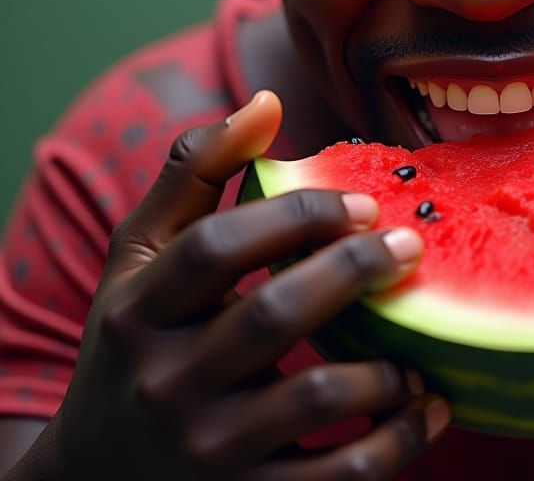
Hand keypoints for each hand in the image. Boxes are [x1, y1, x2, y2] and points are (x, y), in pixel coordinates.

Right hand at [45, 92, 448, 479]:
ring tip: (423, 337)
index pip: (217, 248)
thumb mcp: (140, 255)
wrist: (94, 476)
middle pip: (273, 315)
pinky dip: (397, 443)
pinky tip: (429, 407)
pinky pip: (337, 480)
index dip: (297, 215)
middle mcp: (167, 380)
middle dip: (352, 272)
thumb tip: (268, 101)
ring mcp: (207, 449)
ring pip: (315, 399)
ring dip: (385, 366)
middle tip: (409, 247)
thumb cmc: (135, 339)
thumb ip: (195, 173)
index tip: (363, 203)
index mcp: (141, 307)